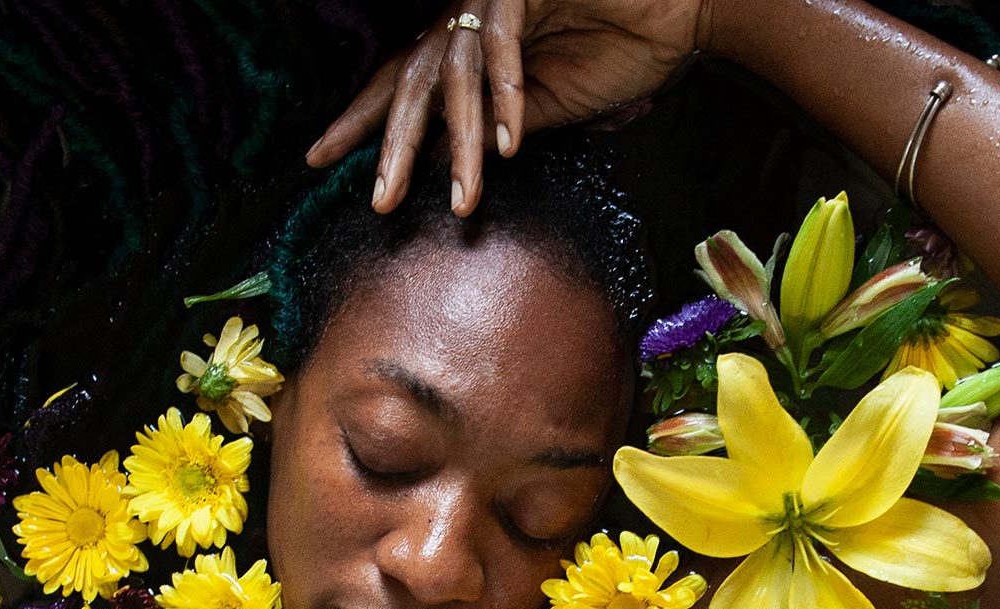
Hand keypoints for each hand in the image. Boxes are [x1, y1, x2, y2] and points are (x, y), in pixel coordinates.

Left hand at [305, 0, 706, 215]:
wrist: (677, 16)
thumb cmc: (616, 52)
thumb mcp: (545, 108)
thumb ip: (493, 128)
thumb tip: (446, 162)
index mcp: (467, 46)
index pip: (402, 84)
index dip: (363, 120)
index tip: (321, 160)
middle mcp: (471, 20)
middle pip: (413, 81)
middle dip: (395, 144)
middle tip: (381, 198)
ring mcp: (496, 0)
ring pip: (456, 72)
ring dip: (461, 139)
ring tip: (465, 195)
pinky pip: (502, 43)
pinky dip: (505, 95)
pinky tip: (510, 143)